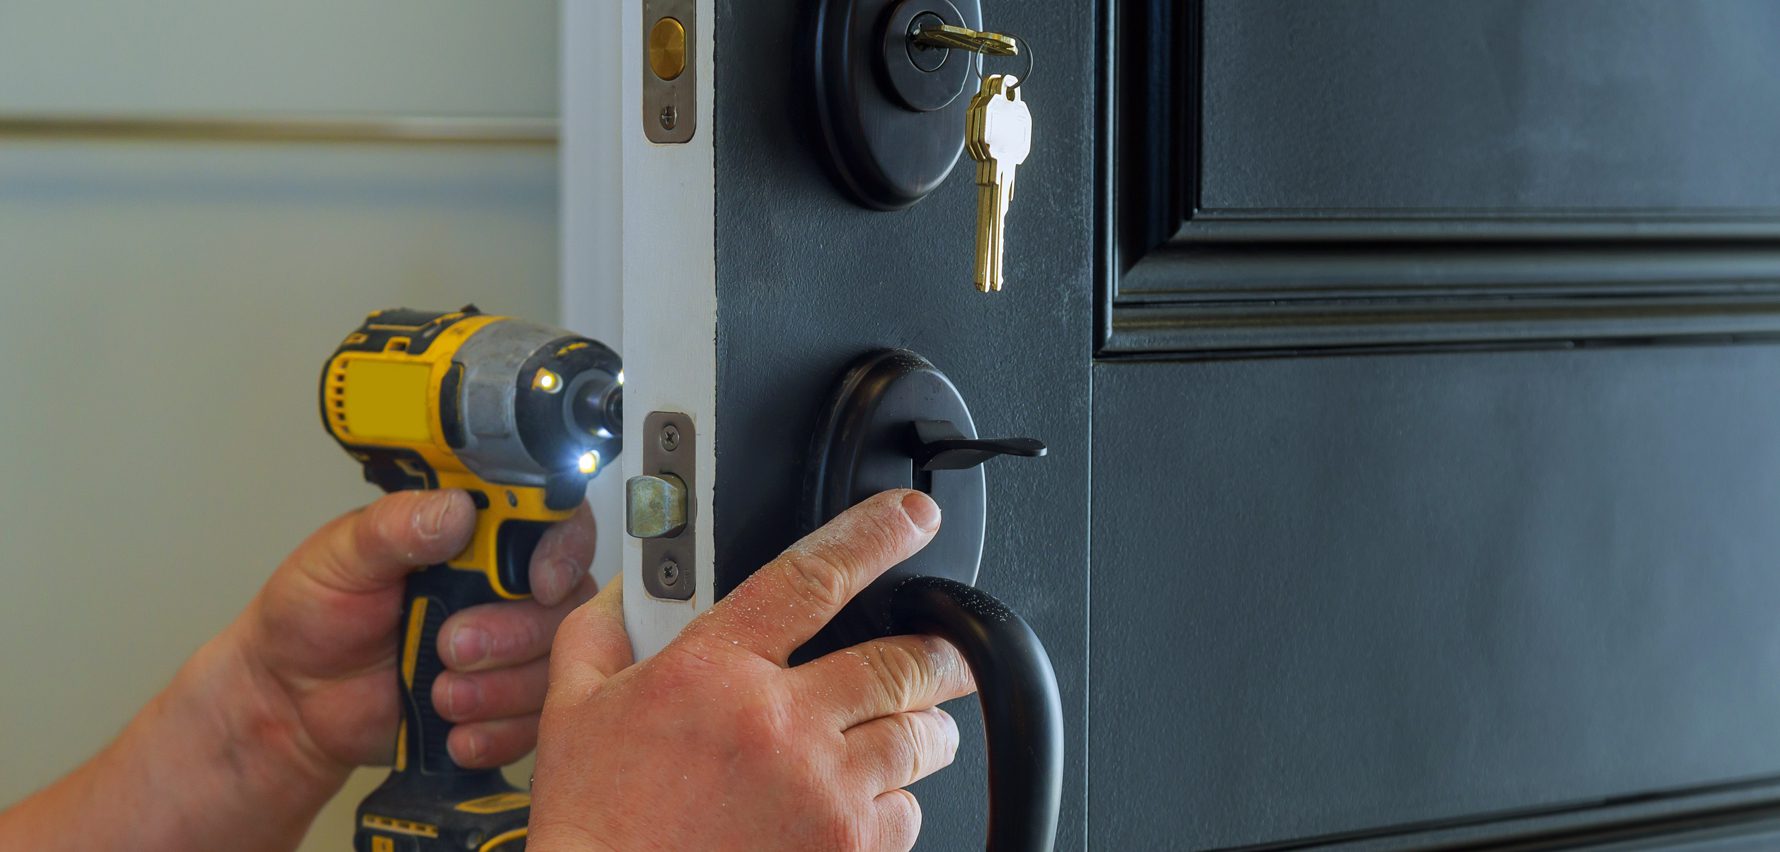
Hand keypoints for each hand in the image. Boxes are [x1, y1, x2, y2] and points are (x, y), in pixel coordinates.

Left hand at [239, 489, 598, 779]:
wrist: (291, 700)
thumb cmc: (312, 616)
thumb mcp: (341, 557)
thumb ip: (396, 526)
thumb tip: (455, 509)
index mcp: (474, 535)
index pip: (554, 523)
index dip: (562, 551)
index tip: (538, 582)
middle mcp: (503, 587)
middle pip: (564, 603)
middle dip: (513, 634)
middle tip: (450, 646)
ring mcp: (508, 647)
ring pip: (554, 665)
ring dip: (501, 689)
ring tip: (440, 695)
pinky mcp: (503, 703)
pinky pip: (534, 721)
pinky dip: (497, 732)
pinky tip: (454, 731)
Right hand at [529, 490, 975, 851]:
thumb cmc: (594, 822)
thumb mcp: (575, 708)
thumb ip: (604, 632)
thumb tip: (627, 587)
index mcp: (715, 671)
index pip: (813, 577)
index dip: (876, 535)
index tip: (913, 517)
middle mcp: (781, 725)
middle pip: (899, 661)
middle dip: (934, 651)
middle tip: (938, 651)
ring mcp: (821, 792)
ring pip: (919, 736)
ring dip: (921, 726)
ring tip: (902, 727)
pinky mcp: (845, 850)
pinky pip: (908, 813)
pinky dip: (897, 802)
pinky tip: (862, 798)